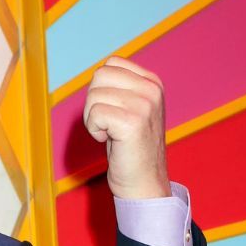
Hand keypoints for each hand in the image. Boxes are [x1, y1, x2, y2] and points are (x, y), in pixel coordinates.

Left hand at [83, 56, 171, 199]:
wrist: (143, 182)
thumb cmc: (131, 146)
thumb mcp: (131, 108)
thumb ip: (120, 87)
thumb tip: (98, 72)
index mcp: (153, 82)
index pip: (111, 63)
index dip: (101, 87)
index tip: (114, 110)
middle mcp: (152, 90)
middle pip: (99, 76)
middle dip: (94, 101)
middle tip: (109, 123)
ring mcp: (144, 105)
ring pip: (93, 95)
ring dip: (93, 118)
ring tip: (111, 133)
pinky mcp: (132, 122)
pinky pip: (94, 114)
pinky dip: (94, 129)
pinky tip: (109, 140)